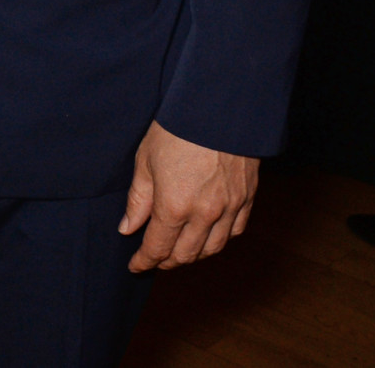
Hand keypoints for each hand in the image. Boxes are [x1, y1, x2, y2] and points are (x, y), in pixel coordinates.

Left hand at [119, 120, 257, 271]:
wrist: (219, 108)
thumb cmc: (176, 129)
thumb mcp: (145, 161)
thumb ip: (138, 200)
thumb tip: (128, 229)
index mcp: (174, 206)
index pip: (158, 248)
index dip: (145, 261)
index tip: (135, 266)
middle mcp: (204, 214)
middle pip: (186, 254)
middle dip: (167, 261)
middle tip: (155, 260)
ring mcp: (229, 208)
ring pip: (212, 248)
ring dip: (194, 255)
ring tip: (179, 251)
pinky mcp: (247, 199)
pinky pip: (235, 232)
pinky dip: (220, 240)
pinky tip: (208, 236)